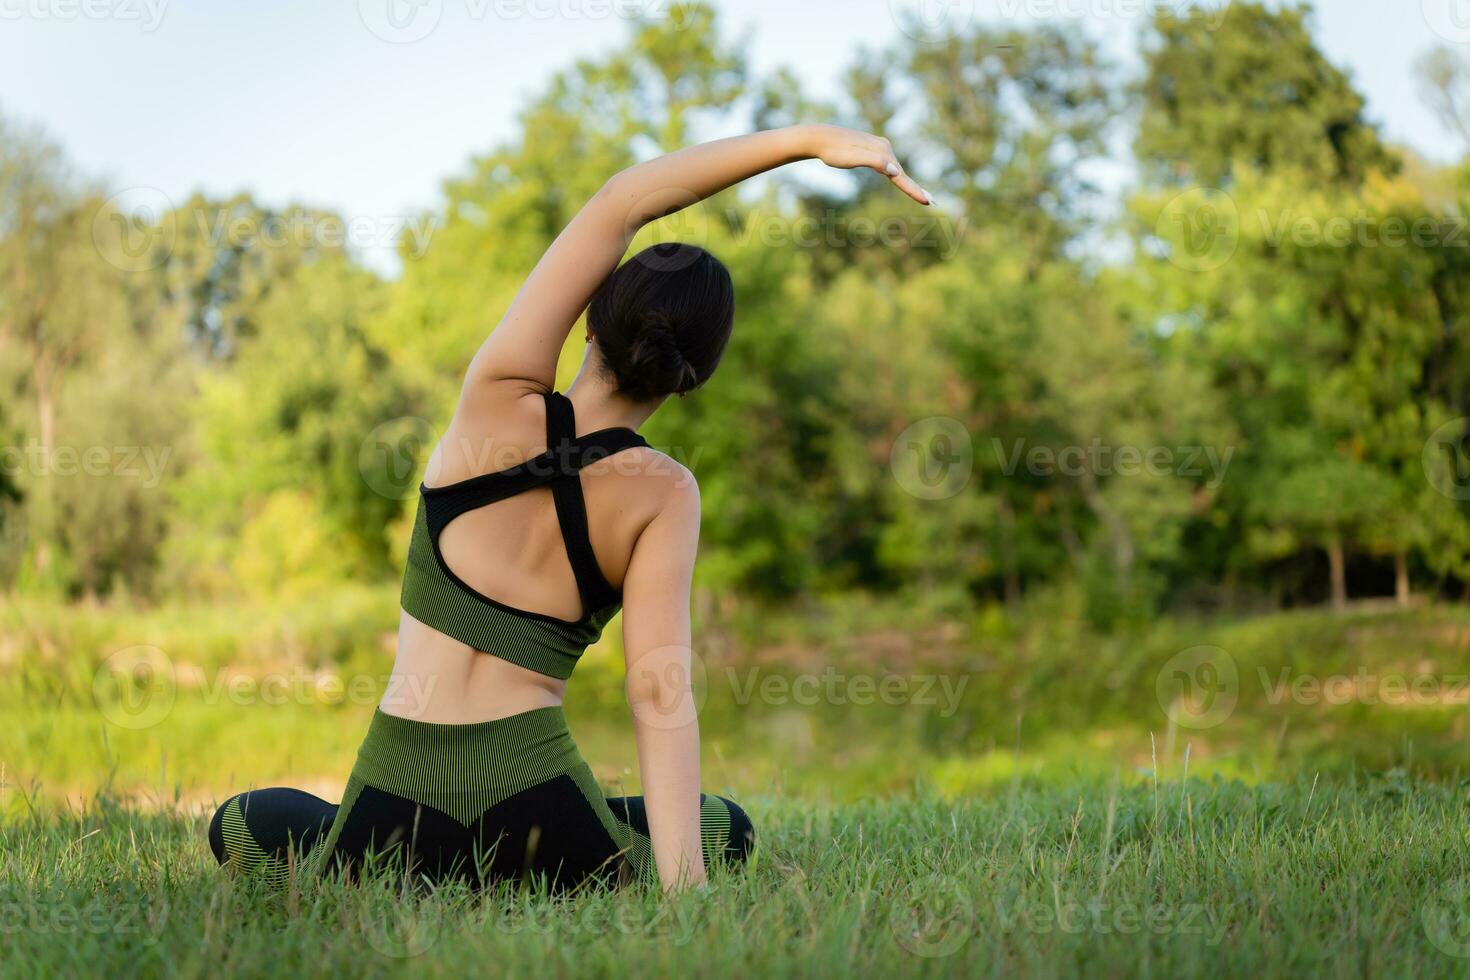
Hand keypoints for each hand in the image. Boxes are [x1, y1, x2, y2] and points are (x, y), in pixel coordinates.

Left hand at [803, 124, 933, 205]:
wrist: (819, 137)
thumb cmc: (834, 151)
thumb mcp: (853, 158)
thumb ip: (875, 162)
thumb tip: (895, 170)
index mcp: (882, 151)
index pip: (901, 176)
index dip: (914, 190)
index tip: (927, 201)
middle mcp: (884, 147)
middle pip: (902, 173)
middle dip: (916, 189)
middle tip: (931, 203)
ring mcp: (878, 147)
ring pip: (896, 169)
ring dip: (909, 183)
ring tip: (921, 195)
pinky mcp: (871, 149)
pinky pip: (888, 165)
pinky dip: (897, 174)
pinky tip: (897, 177)